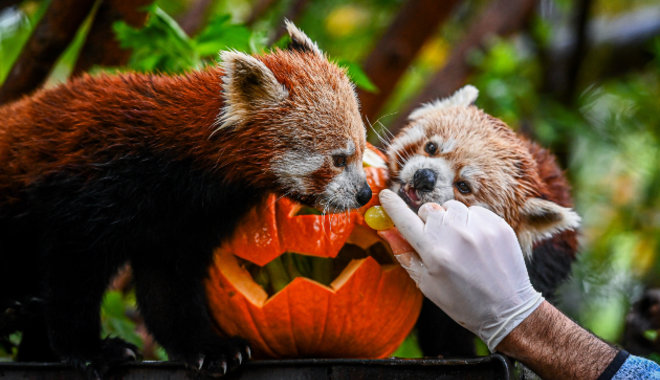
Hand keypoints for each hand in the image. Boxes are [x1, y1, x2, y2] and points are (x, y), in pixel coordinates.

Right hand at [378, 189, 543, 350]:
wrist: (506, 308)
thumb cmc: (461, 301)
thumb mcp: (426, 283)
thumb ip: (405, 254)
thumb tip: (385, 230)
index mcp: (433, 252)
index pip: (404, 219)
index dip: (392, 206)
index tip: (384, 195)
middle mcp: (455, 235)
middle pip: (428, 210)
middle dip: (427, 221)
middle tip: (436, 241)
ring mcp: (478, 228)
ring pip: (451, 207)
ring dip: (450, 219)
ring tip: (459, 243)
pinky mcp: (497, 224)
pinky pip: (473, 210)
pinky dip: (470, 222)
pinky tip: (476, 243)